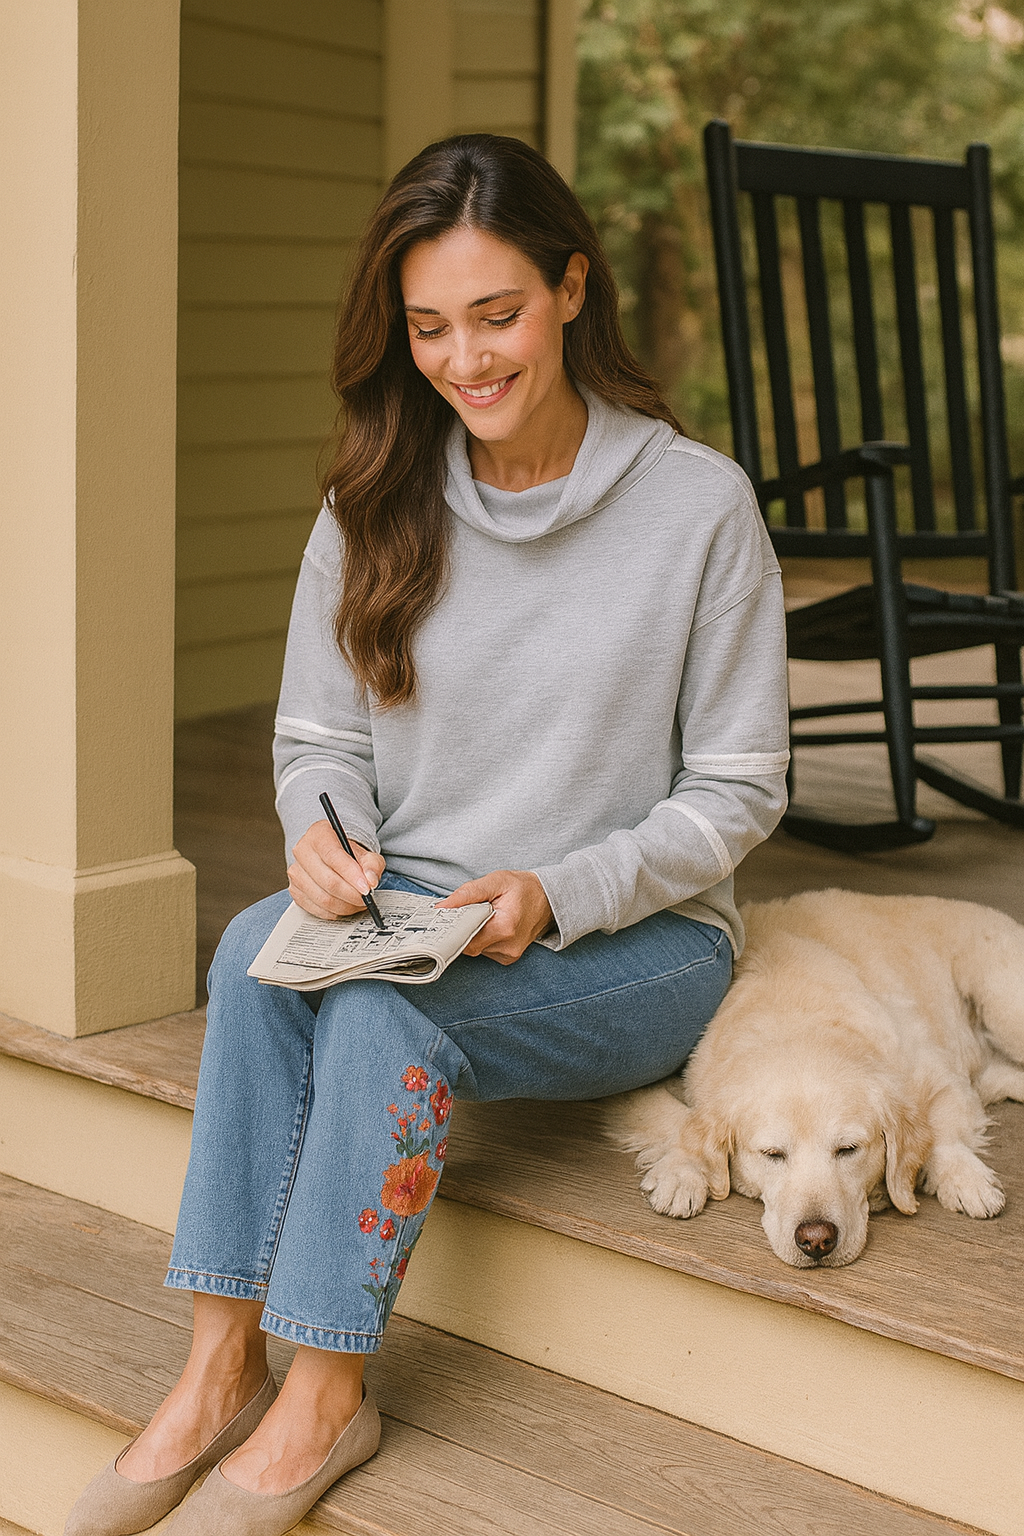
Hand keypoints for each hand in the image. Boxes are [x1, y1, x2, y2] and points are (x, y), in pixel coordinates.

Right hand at [289, 820, 384, 919]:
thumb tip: (371, 881)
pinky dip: (334, 912)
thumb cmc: (347, 853)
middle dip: (351, 894)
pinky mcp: (294, 890)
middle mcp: (302, 852)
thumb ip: (372, 864)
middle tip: (366, 899)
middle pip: (328, 881)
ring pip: (322, 898)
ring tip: (358, 903)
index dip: (352, 875)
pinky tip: (345, 906)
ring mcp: (296, 872)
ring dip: (345, 906)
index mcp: (318, 835)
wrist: (331, 855)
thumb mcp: (365, 853)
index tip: (366, 888)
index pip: (334, 857)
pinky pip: (316, 909)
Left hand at [437, 869, 553, 964]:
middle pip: (469, 945)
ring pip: (476, 949)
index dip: (453, 928)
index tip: (447, 917)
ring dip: (474, 933)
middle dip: (464, 929)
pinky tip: (491, 925)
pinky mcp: (509, 957)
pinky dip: (483, 939)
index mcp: (504, 926)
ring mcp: (510, 954)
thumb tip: (442, 907)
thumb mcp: (496, 881)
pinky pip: (486, 951)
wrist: (549, 899)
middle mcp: (508, 945)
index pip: (465, 938)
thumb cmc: (523, 888)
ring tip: (484, 916)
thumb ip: (467, 894)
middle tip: (466, 912)